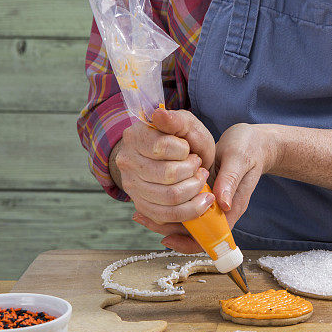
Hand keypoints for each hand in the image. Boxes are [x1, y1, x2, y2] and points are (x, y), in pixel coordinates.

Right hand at [110, 108, 216, 251]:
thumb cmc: (185, 141)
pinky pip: (168, 217)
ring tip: (200, 179)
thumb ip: (176, 120)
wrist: (180, 161)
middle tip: (198, 165)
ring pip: (170, 198)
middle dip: (193, 171)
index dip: (183, 151)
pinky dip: (192, 210)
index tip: (188, 149)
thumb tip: (158, 114)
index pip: (161, 148)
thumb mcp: (187, 125)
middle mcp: (127, 163)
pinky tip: (203, 200)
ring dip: (195, 189)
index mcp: (135, 137)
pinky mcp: (143, 207)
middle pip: (168, 175)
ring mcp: (133, 187)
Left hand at [144, 123, 280, 253]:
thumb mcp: (239, 159)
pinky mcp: (203, 190)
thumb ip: (230, 180)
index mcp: (231, 207)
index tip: (166, 238)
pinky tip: (151, 194)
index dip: (188, 242)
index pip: (210, 237)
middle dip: (166, 228)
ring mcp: (210, 200)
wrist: (256, 141)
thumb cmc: (250, 148)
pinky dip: (168, 202)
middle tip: (141, 217)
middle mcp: (219, 208)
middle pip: (191, 231)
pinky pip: (183, 203)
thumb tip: (222, 203)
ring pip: (184, 218)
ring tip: (139, 210)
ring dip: (163, 216)